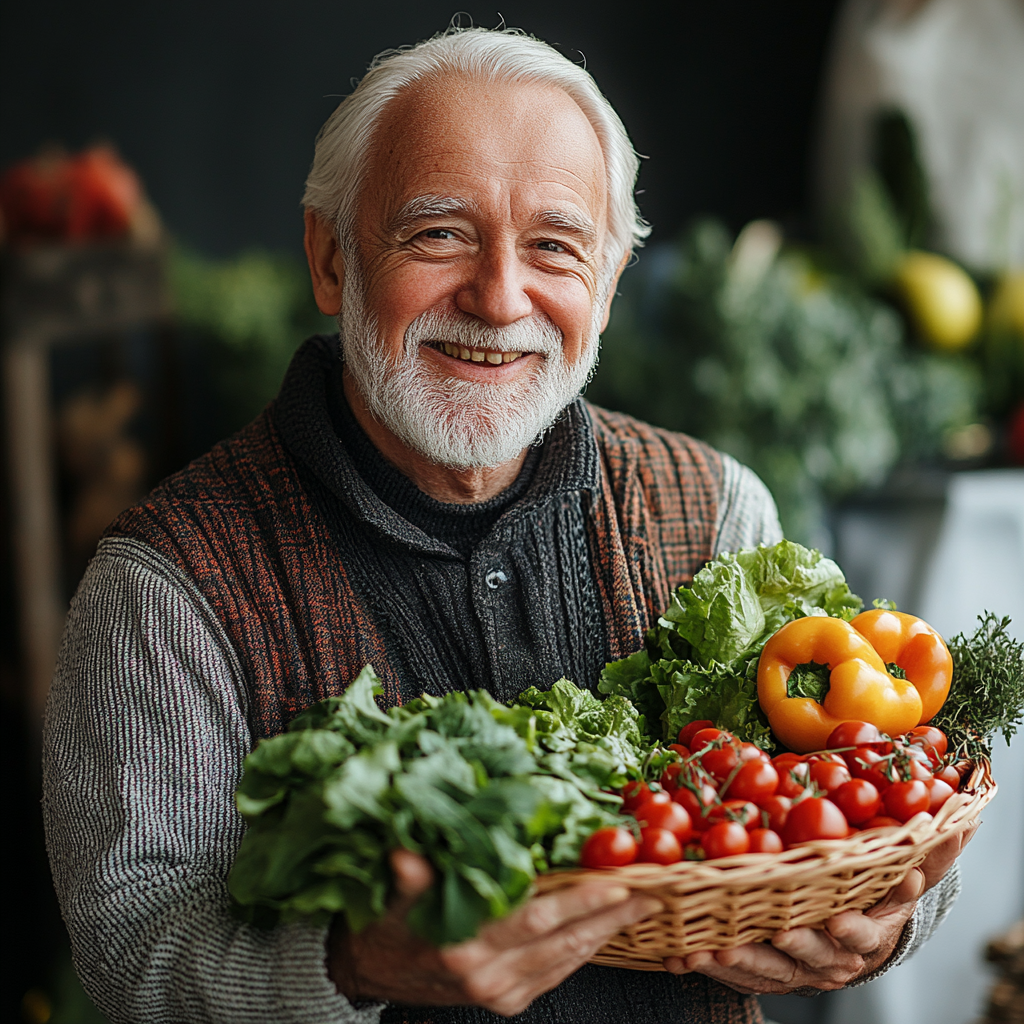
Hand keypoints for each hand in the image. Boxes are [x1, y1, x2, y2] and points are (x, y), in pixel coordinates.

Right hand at [327, 849, 661, 1014]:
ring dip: (605, 934)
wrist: (368, 972)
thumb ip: (410, 876)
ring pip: (566, 960)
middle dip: (611, 916)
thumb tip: (405, 857)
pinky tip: (601, 931)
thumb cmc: (386, 923)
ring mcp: (499, 993)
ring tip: (638, 907)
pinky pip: (556, 975)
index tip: (620, 881)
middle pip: (564, 940)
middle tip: (651, 891)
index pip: (537, 917)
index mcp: (465, 944)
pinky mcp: (505, 1003)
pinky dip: (582, 951)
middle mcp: (487, 975)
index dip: (582, 899)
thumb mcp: (393, 895)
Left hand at [665, 823, 977, 993]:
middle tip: (773, 930)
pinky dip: (703, 967)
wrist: (842, 932)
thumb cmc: (869, 889)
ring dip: (739, 959)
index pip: (865, 932)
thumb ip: (927, 847)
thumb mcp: (900, 867)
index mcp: (865, 931)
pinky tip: (678, 956)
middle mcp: (829, 958)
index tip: (841, 917)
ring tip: (711, 947)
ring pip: (766, 969)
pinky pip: (729, 973)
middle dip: (792, 945)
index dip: (854, 927)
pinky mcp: (756, 971)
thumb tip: (966, 818)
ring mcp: (792, 969)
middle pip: (812, 956)